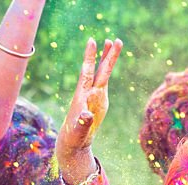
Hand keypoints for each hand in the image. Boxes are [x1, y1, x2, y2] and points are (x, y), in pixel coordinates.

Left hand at [56, 38, 121, 184]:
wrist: (73, 142)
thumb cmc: (74, 137)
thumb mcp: (78, 131)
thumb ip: (83, 123)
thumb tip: (87, 115)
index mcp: (82, 96)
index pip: (87, 72)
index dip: (90, 58)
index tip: (92, 41)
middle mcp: (88, 92)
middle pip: (99, 70)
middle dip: (106, 55)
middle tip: (114, 39)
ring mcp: (94, 95)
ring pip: (101, 73)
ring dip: (106, 58)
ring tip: (111, 41)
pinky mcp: (99, 100)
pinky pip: (104, 82)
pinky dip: (107, 70)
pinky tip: (108, 62)